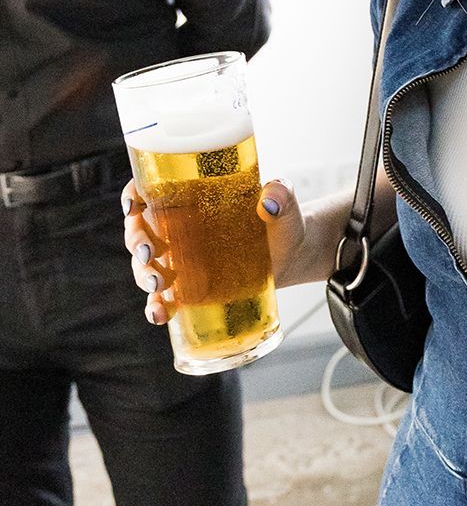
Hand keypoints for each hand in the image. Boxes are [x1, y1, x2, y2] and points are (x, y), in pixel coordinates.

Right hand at [121, 176, 309, 324]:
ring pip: (144, 266)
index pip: (150, 190)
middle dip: (136, 243)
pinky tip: (160, 315)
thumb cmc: (284, 221)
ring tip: (159, 286)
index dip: (133, 195)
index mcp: (193, 198)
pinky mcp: (190, 287)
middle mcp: (180, 227)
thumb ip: (281, 193)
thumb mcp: (285, 204)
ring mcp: (182, 259)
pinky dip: (155, 307)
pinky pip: (162, 298)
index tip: (133, 205)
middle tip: (151, 254)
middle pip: (140, 231)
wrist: (295, 254)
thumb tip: (269, 201)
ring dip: (143, 276)